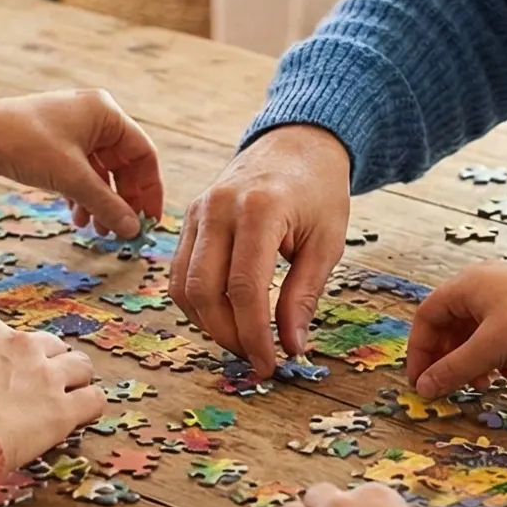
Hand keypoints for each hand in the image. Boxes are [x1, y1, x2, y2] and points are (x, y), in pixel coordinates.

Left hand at [0, 90, 164, 239]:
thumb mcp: (72, 178)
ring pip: (101, 172)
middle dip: (123, 200)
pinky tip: (78, 218)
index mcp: (106, 113)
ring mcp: (74, 131)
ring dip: (102, 202)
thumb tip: (132, 230)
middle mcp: (94, 118)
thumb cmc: (26, 144)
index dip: (149, 189)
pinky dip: (83, 196)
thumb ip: (107, 205)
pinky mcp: (55, 145)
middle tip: (123, 230)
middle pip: (124, 165)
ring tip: (99, 232)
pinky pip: (81, 173)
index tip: (149, 219)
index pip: (143, 154)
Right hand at [0, 314, 105, 468]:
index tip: (8, 376)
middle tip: (41, 388)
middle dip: (48, 364)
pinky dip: (89, 408)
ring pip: (81, 365)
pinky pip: (94, 399)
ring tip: (68, 399)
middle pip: (51, 345)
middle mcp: (20, 344)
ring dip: (75, 381)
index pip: (12, 335)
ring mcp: (44, 375)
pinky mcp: (61, 409)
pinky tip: (80, 418)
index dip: (13, 359)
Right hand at [171, 125, 351, 378]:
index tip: (270, 363)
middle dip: (228, 335)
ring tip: (241, 340)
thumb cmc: (318, 192)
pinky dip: (197, 303)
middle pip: (204, 291)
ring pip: (182, 285)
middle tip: (256, 358)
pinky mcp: (188, 217)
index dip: (254, 335)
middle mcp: (219, 208)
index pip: (244, 289)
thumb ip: (304, 295)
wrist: (296, 143)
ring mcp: (197, 210)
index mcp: (259, 210)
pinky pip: (179, 271)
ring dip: (207, 324)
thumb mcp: (327, 243)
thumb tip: (292, 347)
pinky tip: (224, 316)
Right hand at [405, 262, 506, 397]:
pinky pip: (498, 333)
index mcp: (465, 285)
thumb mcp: (489, 349)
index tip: (420, 380)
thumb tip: (424, 388)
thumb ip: (453, 370)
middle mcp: (481, 284)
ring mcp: (503, 293)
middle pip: (450, 326)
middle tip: (452, 385)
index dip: (419, 351)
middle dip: (450, 360)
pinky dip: (499, 357)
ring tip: (486, 384)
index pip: (426, 317)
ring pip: (475, 333)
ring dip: (475, 362)